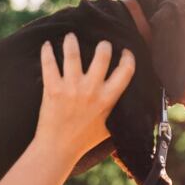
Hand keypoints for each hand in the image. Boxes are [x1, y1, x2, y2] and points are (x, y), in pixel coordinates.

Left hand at [34, 32, 134, 159]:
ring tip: (71, 37)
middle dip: (104, 46)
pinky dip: (47, 52)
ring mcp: (71, 88)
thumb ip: (120, 115)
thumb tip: (137, 114)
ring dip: (72, 42)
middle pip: (102, 56)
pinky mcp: (52, 88)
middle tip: (102, 44)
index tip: (126, 53)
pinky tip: (47, 46)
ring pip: (73, 54)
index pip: (125, 72)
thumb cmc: (85, 140)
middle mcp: (91, 90)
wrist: (59, 148)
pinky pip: (49, 63)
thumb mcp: (109, 128)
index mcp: (108, 100)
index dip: (128, 58)